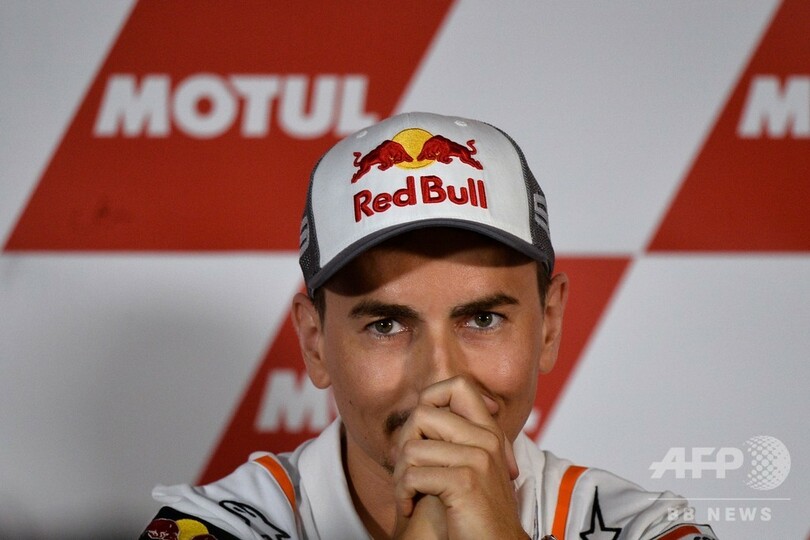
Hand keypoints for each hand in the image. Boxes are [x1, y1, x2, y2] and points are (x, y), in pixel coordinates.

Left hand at [392, 376, 527, 538]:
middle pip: (422, 414)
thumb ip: (453, 439)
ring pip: (412, 447)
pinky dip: (403, 494)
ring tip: (408, 493)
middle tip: (407, 472)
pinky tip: (410, 507)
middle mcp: (486, 439)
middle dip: (404, 444)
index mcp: (488, 432)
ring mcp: (478, 458)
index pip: (458, 386)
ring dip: (400, 476)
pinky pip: (413, 475)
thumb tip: (420, 412)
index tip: (422, 431)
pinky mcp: (465, 481)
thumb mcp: (469, 468)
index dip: (431, 397)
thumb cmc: (474, 513)